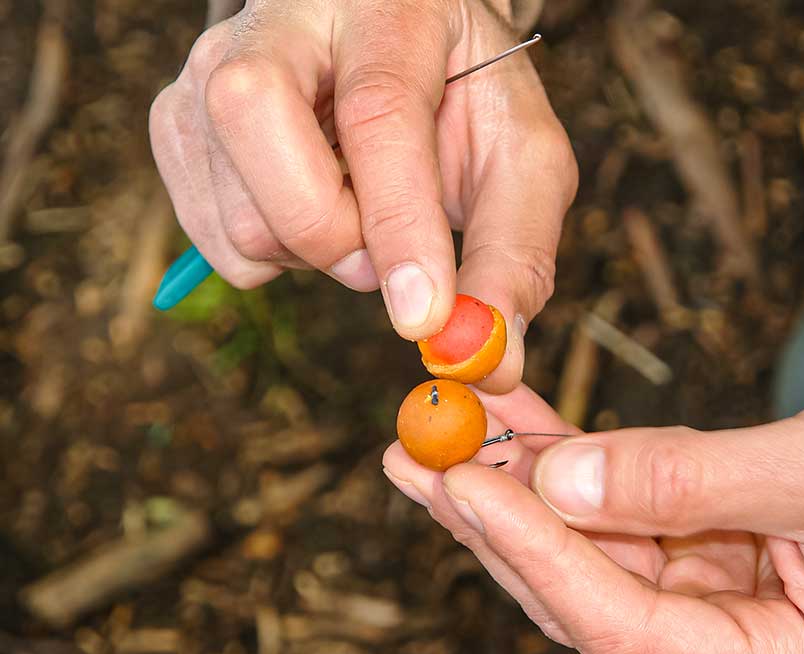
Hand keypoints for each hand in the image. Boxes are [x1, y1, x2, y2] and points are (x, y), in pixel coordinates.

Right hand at [149, 0, 576, 390]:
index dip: (400, 224)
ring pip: (237, 211)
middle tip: (383, 253)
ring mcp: (209, 70)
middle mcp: (279, 23)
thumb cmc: (463, 100)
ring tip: (357, 212)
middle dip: (332, 231)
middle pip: (254, 119)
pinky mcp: (177, 122)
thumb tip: (495, 362)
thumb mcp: (520, 158)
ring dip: (314, 255)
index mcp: (386, 11)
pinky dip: (276, 257)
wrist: (395, 51)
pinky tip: (312, 210)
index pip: (380, 113)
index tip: (425, 318)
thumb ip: (514, 251)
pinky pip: (215, 241)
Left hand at [382, 344, 803, 653]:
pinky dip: (564, 456)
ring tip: (438, 429)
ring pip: (587, 544)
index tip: (463, 479)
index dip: (539, 554)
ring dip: (514, 483)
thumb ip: (696, 481)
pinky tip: (511, 419)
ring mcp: (714, 590)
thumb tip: (564, 478)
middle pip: (584, 592)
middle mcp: (732, 645)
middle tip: (415, 453)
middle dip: (495, 520)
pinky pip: (616, 500)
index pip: (626, 630)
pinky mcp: (705, 536)